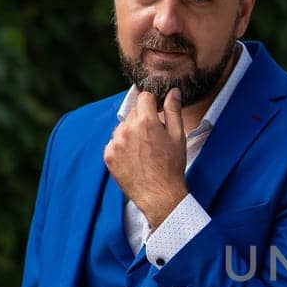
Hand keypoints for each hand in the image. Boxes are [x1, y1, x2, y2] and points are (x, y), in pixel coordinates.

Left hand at [104, 88, 188, 227]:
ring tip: (145, 150)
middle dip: (143, 119)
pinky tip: (135, 158)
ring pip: (122, 127)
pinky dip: (123, 146)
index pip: (144, 97)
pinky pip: (114, 142)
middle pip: (133, 112)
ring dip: (131, 132)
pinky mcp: (108, 155)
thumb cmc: (172, 166)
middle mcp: (127, 129)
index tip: (157, 111)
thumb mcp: (178, 136)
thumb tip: (173, 91)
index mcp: (146, 121)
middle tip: (154, 137)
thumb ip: (173, 110)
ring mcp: (115, 142)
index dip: (152, 103)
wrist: (159, 195)